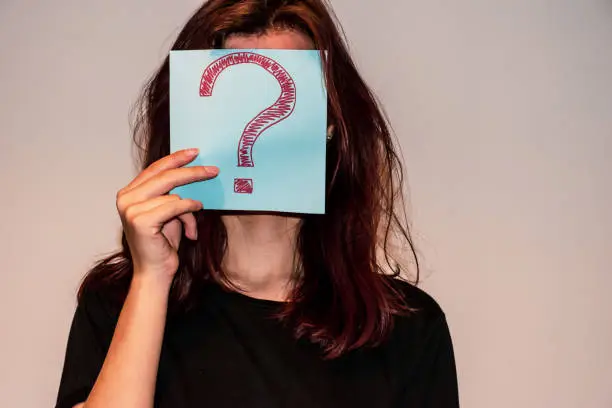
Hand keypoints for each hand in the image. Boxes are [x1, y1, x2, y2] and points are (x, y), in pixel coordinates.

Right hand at [115, 148, 217, 283]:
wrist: (155, 272)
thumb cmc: (163, 243)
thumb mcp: (170, 212)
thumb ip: (174, 193)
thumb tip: (195, 172)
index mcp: (129, 193)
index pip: (155, 168)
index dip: (175, 158)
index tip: (194, 152)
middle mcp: (125, 198)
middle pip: (164, 175)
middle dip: (191, 171)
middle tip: (213, 170)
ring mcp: (130, 209)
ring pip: (172, 193)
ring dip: (190, 206)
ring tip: (198, 213)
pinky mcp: (140, 220)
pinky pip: (175, 206)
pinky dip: (189, 210)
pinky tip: (194, 220)